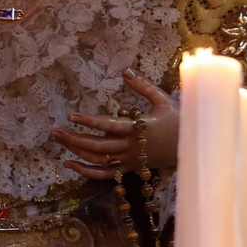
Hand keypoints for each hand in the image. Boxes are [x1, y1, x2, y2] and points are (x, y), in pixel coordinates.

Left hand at [51, 69, 178, 179]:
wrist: (192, 149)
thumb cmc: (178, 121)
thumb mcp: (162, 100)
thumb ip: (142, 86)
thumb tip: (125, 70)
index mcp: (137, 129)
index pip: (108, 126)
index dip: (88, 121)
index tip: (71, 115)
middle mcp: (130, 147)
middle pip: (97, 146)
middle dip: (73, 138)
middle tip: (54, 131)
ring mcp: (129, 161)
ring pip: (97, 160)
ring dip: (75, 152)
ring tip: (59, 140)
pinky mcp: (129, 169)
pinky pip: (104, 175)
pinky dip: (86, 172)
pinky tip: (70, 165)